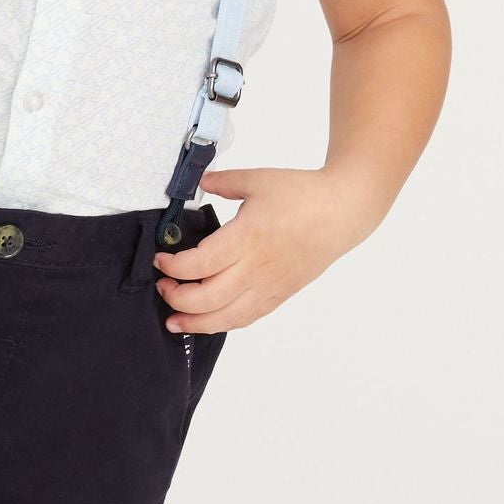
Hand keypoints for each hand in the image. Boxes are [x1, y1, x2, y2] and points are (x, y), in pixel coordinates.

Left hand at [153, 165, 378, 332]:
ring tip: (175, 320)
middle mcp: (256, 268)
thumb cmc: (303, 194)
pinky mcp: (279, 294)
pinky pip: (247, 318)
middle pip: (206, 299)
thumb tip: (201, 182)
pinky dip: (223, 323)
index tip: (161, 259)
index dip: (173, 267)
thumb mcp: (258, 179)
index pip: (199, 265)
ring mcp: (268, 285)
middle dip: (176, 298)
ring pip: (226, 318)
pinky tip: (208, 321)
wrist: (342, 211)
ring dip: (195, 323)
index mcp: (246, 238)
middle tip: (163, 287)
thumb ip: (224, 182)